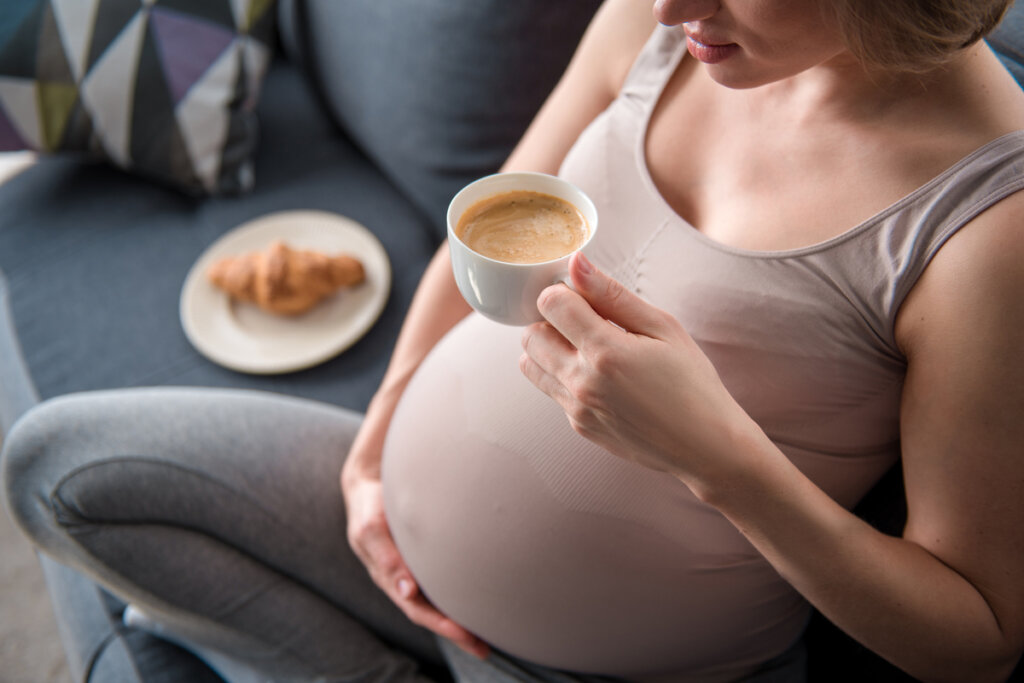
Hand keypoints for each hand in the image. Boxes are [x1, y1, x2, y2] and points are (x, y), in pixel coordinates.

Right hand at [342, 430, 489, 658]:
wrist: (367, 488)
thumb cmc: (370, 506)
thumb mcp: (372, 527)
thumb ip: (386, 557)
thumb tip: (408, 591)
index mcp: (387, 577)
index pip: (416, 609)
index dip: (439, 623)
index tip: (462, 632)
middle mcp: (400, 581)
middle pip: (429, 614)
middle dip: (455, 632)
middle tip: (481, 648)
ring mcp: (410, 573)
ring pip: (436, 605)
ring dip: (459, 623)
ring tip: (485, 638)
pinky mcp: (421, 562)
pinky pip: (439, 587)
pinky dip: (457, 600)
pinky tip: (477, 607)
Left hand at [519, 253, 756, 492]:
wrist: (707, 447)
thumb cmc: (693, 384)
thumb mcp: (663, 328)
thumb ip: (613, 295)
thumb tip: (576, 264)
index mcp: (605, 353)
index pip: (549, 304)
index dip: (564, 292)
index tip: (586, 297)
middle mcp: (582, 383)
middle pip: (530, 334)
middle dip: (551, 320)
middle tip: (586, 321)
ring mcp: (577, 408)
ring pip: (531, 364)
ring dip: (549, 348)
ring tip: (587, 347)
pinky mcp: (579, 426)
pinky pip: (551, 390)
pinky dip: (563, 376)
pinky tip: (600, 377)